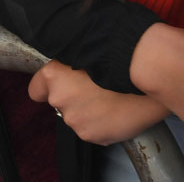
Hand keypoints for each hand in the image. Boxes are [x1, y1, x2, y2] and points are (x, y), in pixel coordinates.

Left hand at [29, 61, 169, 146]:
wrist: (147, 75)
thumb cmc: (119, 55)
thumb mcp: (87, 48)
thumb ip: (71, 60)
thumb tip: (69, 62)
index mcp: (54, 75)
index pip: (36, 88)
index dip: (49, 86)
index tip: (61, 84)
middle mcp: (60, 98)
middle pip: (60, 102)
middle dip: (74, 97)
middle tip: (96, 88)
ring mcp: (75, 119)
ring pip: (78, 117)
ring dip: (89, 111)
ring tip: (111, 99)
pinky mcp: (91, 135)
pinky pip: (93, 130)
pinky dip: (103, 124)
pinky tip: (117, 112)